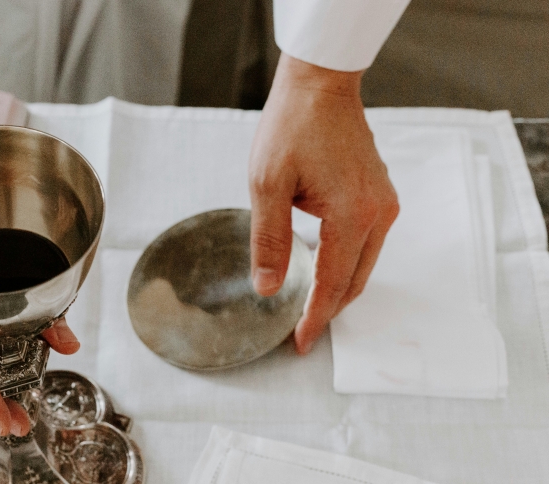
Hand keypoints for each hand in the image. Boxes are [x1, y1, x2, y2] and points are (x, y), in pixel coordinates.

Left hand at [248, 55, 398, 354]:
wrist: (319, 86)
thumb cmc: (292, 127)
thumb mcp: (267, 185)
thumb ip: (270, 241)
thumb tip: (269, 288)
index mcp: (352, 215)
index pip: (333, 283)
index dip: (316, 317)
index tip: (300, 343)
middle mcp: (378, 213)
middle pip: (355, 279)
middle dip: (329, 309)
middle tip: (302, 333)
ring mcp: (384, 202)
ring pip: (363, 263)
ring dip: (338, 287)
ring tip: (309, 306)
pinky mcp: (380, 194)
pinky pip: (366, 242)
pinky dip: (346, 262)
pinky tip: (322, 268)